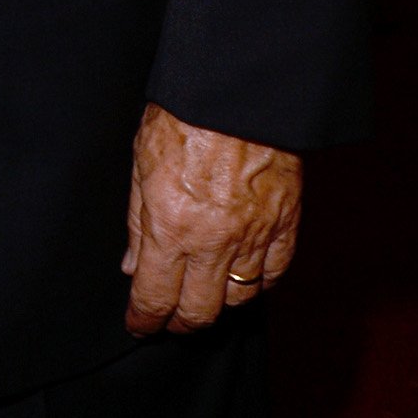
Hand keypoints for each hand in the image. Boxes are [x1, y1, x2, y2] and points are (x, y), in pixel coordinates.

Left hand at [122, 103, 301, 336]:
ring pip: (238, 300)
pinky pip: (273, 274)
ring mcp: (253, 235)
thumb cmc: (183, 115)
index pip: (155, 297)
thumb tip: (132, 266)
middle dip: (179, 324)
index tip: (139, 327)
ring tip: (204, 298)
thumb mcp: (140, 162)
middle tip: (169, 323)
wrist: (237, 90)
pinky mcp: (285, 224)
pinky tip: (243, 280)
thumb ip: (136, 221)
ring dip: (218, 306)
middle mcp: (212, 241)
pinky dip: (257, 284)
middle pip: (199, 311)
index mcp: (170, 225)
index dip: (145, 320)